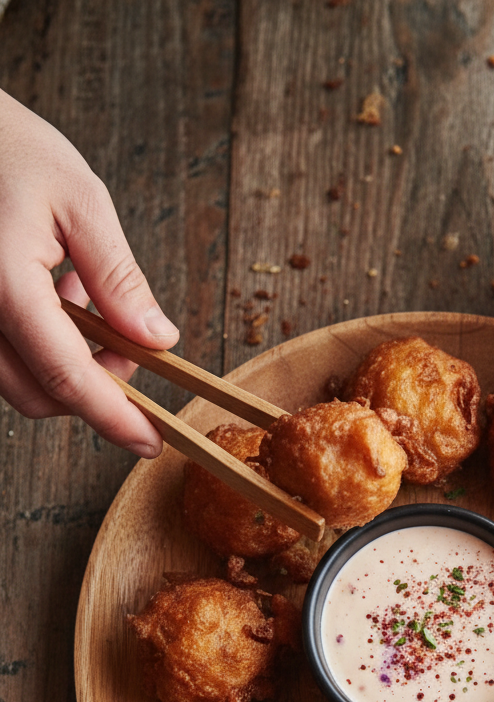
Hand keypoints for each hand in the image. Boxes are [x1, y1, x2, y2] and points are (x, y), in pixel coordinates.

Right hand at [0, 90, 178, 456]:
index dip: (114, 416)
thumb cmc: (9, 149)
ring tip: (85, 302)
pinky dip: (41, 349)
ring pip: (18, 384)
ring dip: (67, 367)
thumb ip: (119, 278)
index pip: (65, 375)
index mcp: (3, 282)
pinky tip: (57, 299)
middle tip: (130, 347)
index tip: (151, 441)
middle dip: (95, 390)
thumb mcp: (81, 201)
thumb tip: (158, 339)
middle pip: (39, 395)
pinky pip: (3, 359)